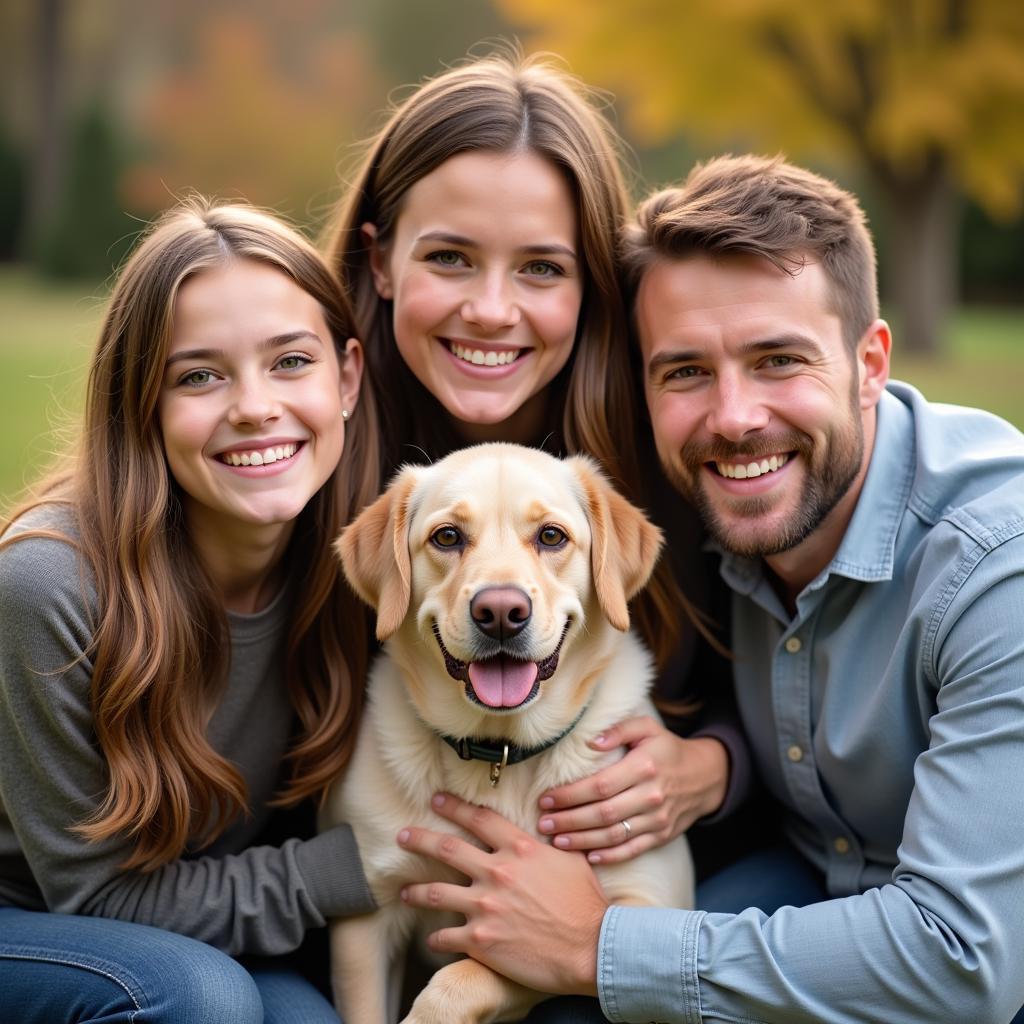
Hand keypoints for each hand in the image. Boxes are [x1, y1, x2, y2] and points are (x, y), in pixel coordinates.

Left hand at [398, 793, 605, 996]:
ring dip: (415, 891)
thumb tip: (542, 822)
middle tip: (402, 835)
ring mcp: (485, 907)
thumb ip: (545, 842)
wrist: (590, 948)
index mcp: (518, 849)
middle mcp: (497, 872)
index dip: (454, 807)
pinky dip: (436, 939)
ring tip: (404, 892)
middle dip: (419, 838)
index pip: (479, 819)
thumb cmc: (585, 903)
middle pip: (447, 847)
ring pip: (435, 892)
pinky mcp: (480, 941)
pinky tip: (432, 940)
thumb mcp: (569, 859)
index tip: (436, 800)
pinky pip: (446, 937)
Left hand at [537, 717, 728, 863]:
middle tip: (543, 823)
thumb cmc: (666, 749)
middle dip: (569, 820)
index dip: (570, 795)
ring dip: (582, 841)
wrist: (705, 776)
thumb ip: (618, 730)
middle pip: (603, 813)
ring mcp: (658, 819)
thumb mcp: (646, 728)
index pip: (600, 785)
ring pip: (614, 835)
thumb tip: (590, 742)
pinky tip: (587, 857)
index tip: (546, 798)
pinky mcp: (661, 836)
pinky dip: (610, 856)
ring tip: (556, 841)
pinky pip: (632, 850)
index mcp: (644, 767)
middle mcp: (651, 795)